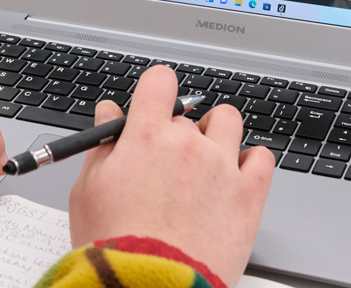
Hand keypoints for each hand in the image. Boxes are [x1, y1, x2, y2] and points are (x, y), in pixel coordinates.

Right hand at [68, 66, 274, 285]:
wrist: (149, 287)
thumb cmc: (115, 245)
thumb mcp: (88, 190)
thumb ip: (102, 143)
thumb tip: (109, 113)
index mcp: (147, 136)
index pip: (160, 82)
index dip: (156, 91)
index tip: (155, 105)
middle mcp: (188, 143)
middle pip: (188, 114)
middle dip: (176, 132)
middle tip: (166, 164)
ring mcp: (223, 167)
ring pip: (229, 122)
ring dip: (217, 134)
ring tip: (204, 163)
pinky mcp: (249, 196)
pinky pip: (262, 158)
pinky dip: (250, 161)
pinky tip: (233, 177)